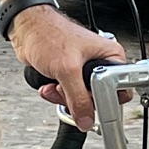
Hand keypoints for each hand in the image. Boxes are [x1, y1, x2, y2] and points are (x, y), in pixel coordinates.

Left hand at [6, 6, 125, 131]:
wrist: (27, 30)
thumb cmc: (49, 34)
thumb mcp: (67, 69)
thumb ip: (78, 98)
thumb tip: (86, 119)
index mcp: (111, 57)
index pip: (121, 90)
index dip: (106, 100)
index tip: (90, 103)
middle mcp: (101, 65)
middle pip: (99, 99)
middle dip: (78, 99)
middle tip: (66, 88)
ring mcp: (84, 72)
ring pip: (81, 100)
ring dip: (63, 97)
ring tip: (55, 85)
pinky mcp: (69, 77)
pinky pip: (67, 96)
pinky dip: (55, 94)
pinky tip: (49, 84)